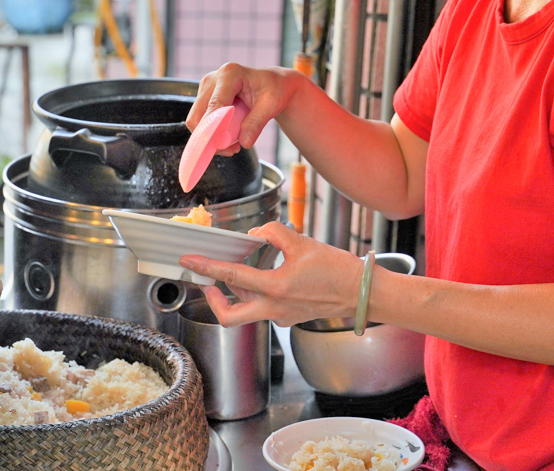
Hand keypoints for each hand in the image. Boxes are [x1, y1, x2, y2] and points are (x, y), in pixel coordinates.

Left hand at [178, 221, 364, 326]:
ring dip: (236, 293)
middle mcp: (275, 308)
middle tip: (205, 283)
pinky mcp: (289, 318)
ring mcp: (281, 317)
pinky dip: (257, 293)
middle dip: (212, 299)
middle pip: (230, 316)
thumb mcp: (303, 243)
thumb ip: (273, 234)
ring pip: (247, 311)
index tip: (190, 261)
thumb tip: (255, 236)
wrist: (363, 293)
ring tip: (236, 272)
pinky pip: (264, 308)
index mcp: (276, 288)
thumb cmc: (338, 270)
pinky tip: (263, 277)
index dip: (206, 267)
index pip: (231, 276)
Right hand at [185, 63, 300, 155]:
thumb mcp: (271, 105)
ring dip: (211, 138)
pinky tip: (229, 139)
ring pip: (196, 121)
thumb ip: (256, 123)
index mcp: (230, 74)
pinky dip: (212, 134)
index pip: (214, 104)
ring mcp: (206, 88)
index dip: (213, 127)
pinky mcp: (205, 98)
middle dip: (211, 137)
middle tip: (231, 150)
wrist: (273, 83)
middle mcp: (212, 79)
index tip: (219, 146)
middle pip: (198, 115)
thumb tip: (245, 142)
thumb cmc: (274, 89)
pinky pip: (201, 121)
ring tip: (233, 146)